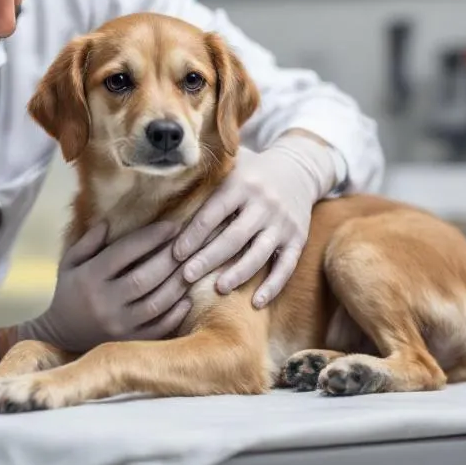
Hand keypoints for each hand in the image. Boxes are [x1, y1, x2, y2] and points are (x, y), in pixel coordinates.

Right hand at [15, 220, 192, 352]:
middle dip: (170, 258)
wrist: (61, 336)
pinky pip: (159, 329)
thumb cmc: (70, 292)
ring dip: (177, 284)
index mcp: (90, 278)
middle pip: (145, 278)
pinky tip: (187, 298)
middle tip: (189, 243)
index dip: (150, 237)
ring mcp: (119, 326)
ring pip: (156, 304)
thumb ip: (88, 242)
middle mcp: (105, 302)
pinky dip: (176, 314)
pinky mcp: (130, 342)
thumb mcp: (70, 263)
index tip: (172, 225)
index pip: (124, 252)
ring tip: (191, 267)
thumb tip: (108, 222)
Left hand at [173, 132, 338, 307]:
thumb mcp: (232, 162)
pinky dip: (273, 286)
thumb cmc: (251, 170)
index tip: (175, 254)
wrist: (300, 167)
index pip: (213, 212)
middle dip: (209, 258)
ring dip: (238, 274)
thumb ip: (204, 171)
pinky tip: (256, 303)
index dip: (193, 234)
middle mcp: (264, 203)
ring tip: (218, 289)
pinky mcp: (298, 239)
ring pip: (259, 254)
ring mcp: (283, 223)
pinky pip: (287, 266)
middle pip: (234, 237)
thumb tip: (166, 175)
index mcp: (241, 184)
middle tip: (186, 276)